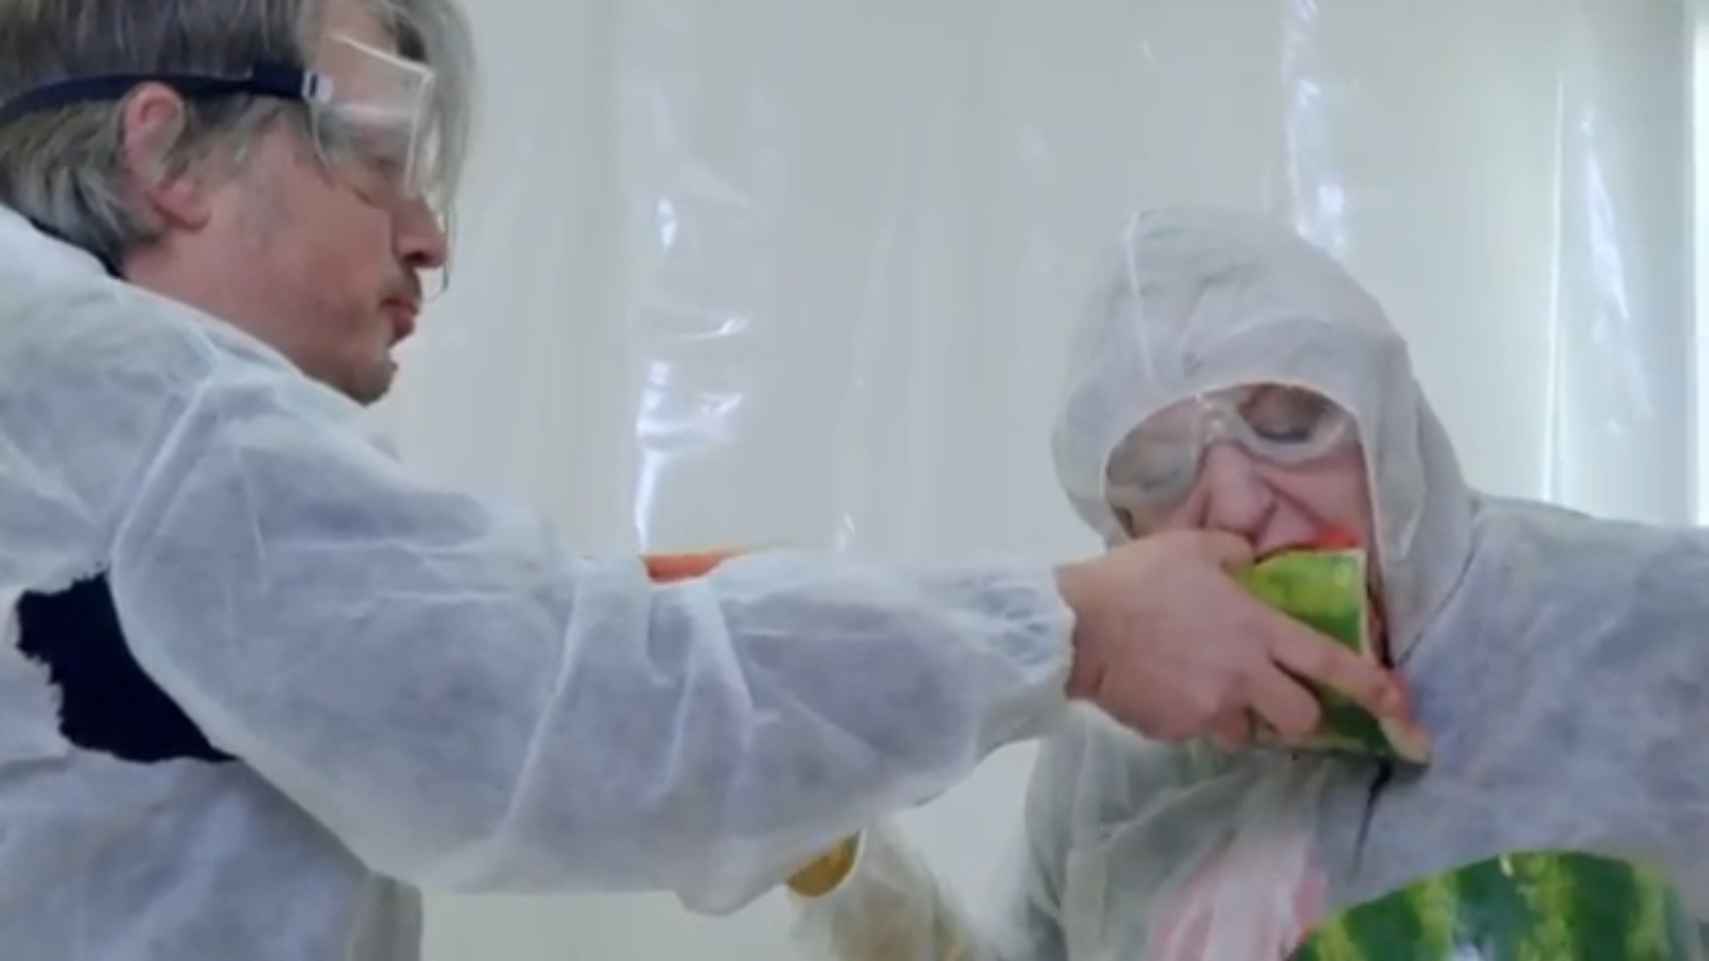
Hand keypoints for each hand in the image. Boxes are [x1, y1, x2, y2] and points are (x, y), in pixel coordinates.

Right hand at [1054, 530, 1409, 745]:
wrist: (1078, 628)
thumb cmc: (1137, 579)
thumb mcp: (1192, 545)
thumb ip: (1233, 554)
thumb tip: (1247, 560)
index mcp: (1257, 629)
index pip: (1330, 663)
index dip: (1371, 686)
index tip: (1399, 704)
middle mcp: (1245, 676)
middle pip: (1300, 718)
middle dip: (1295, 711)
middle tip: (1271, 694)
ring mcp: (1210, 708)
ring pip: (1244, 729)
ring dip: (1234, 713)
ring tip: (1199, 686)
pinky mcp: (1176, 730)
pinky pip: (1196, 728)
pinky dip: (1187, 713)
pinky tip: (1159, 687)